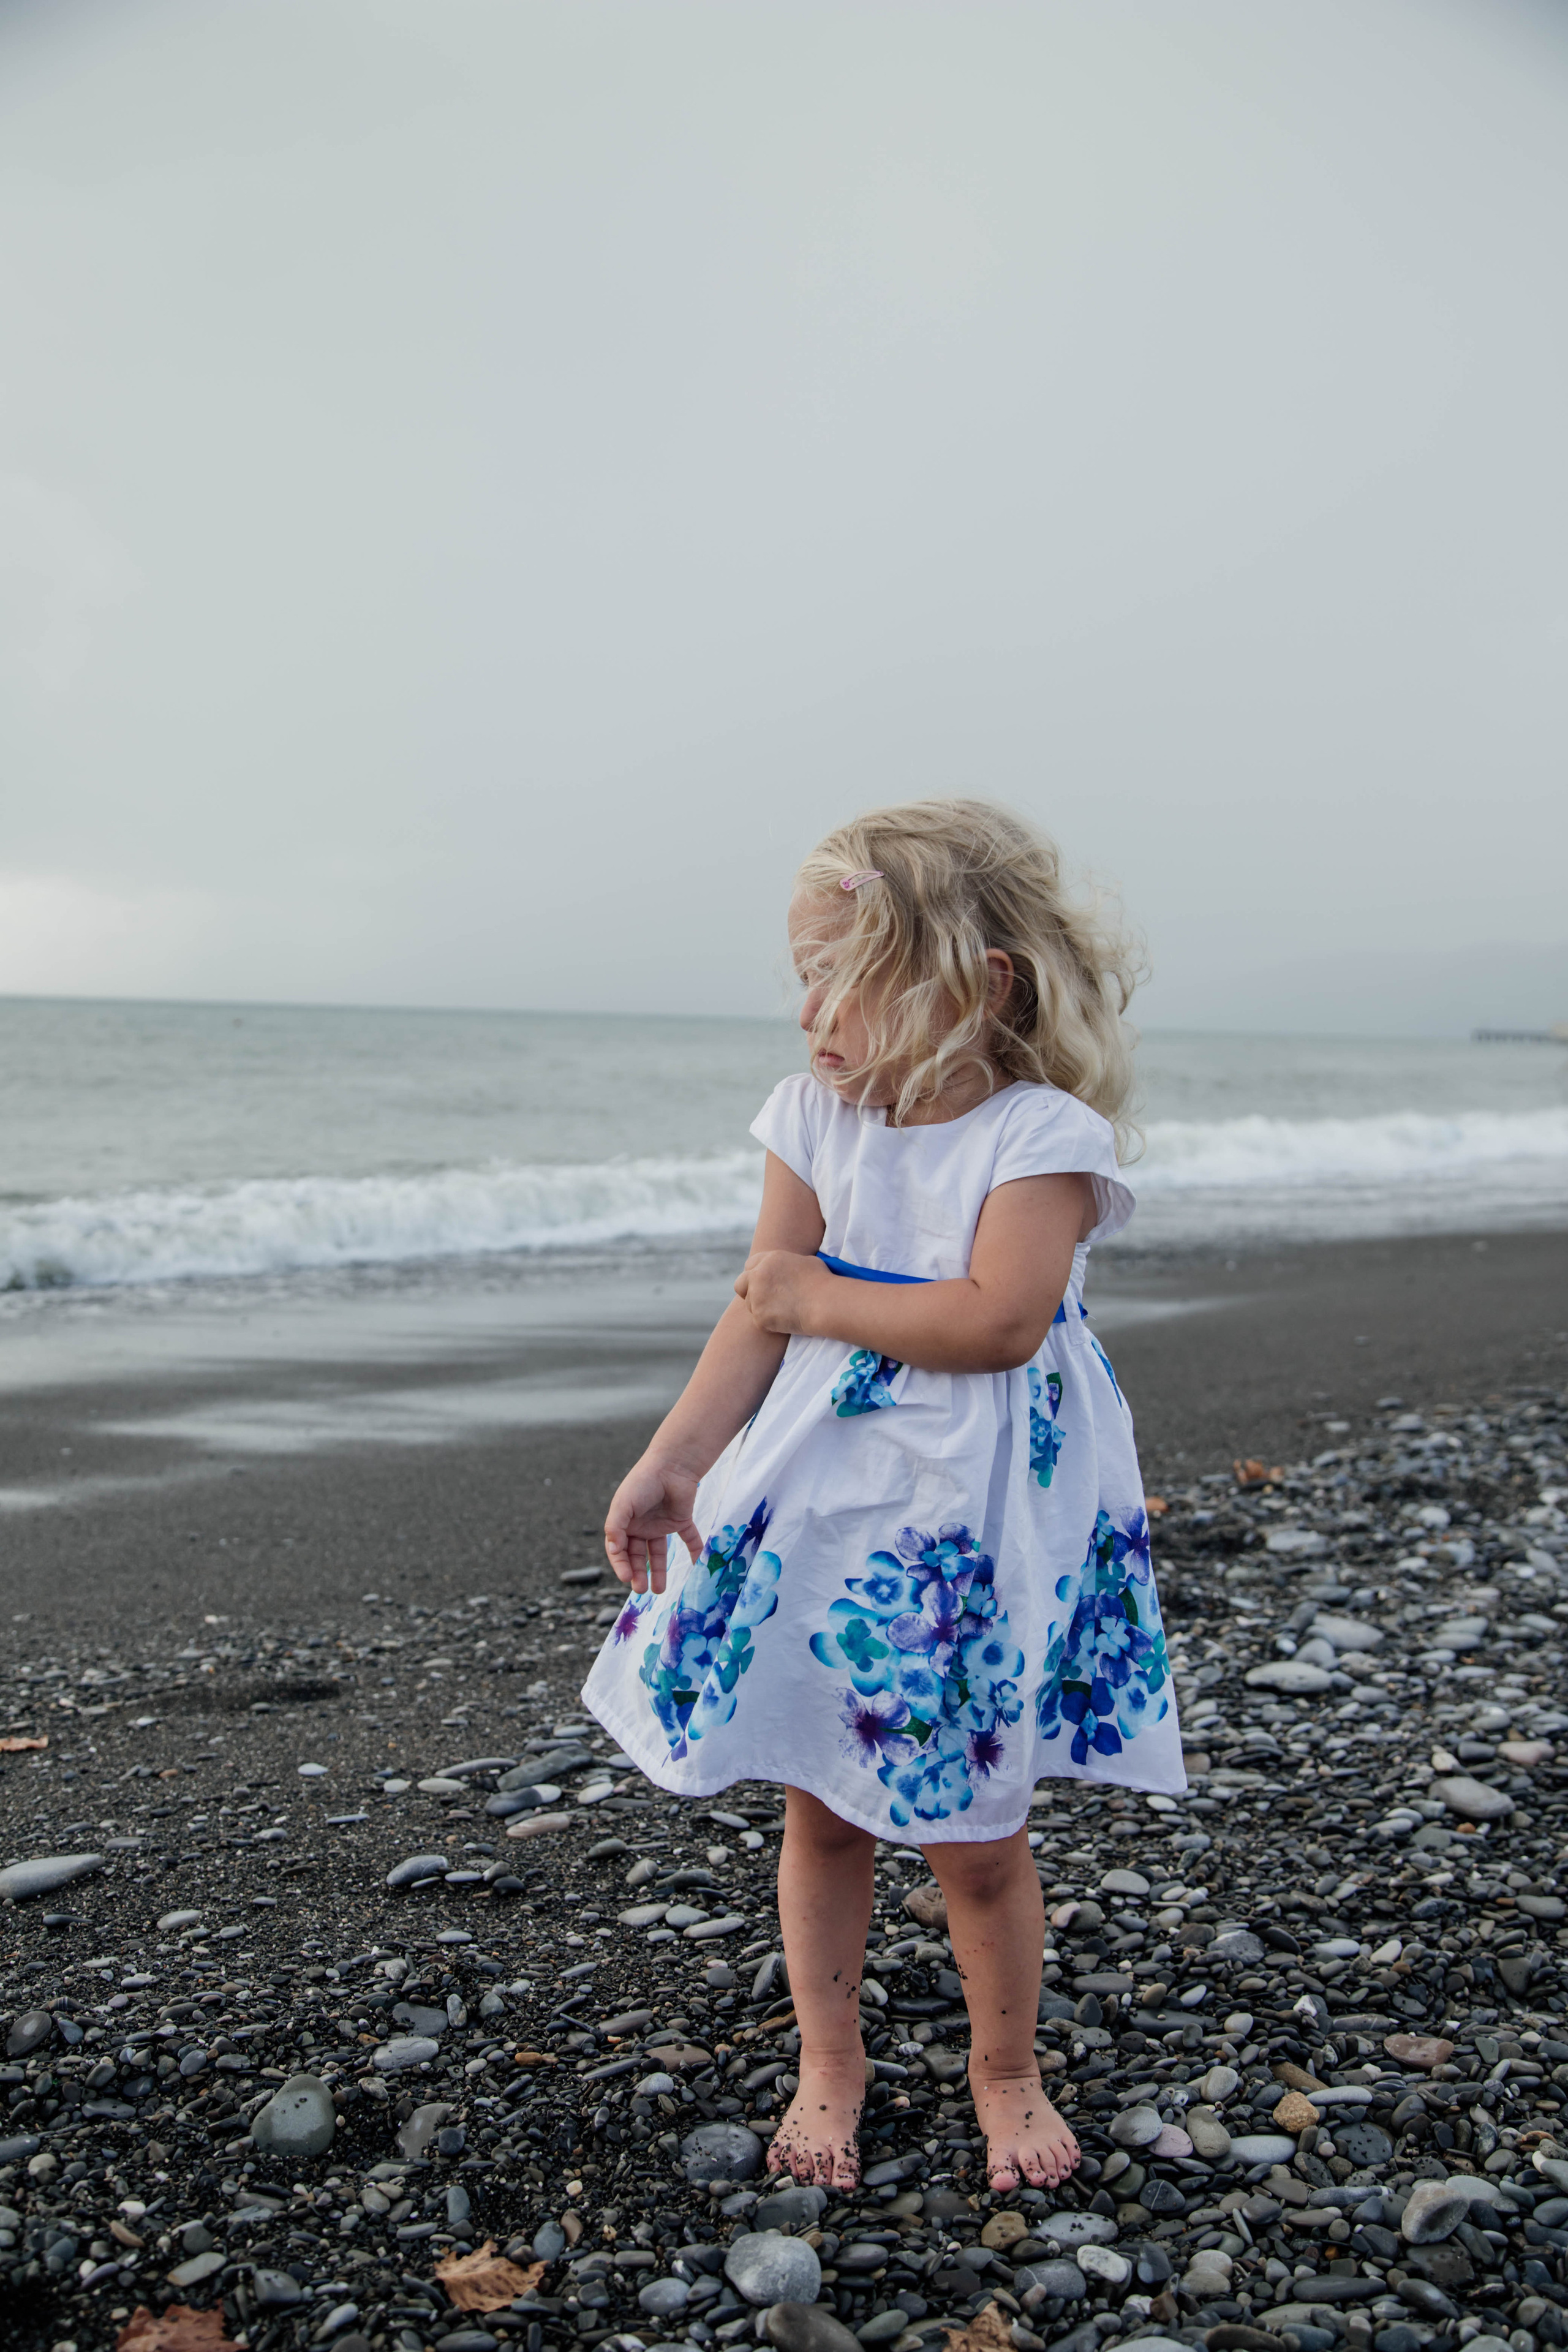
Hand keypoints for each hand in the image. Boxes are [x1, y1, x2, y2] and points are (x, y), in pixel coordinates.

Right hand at [604, 1456, 702, 1593]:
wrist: (672, 1464)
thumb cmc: (642, 1482)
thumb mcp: (623, 1505)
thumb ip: (615, 1527)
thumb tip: (612, 1551)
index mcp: (624, 1522)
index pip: (619, 1550)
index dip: (620, 1564)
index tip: (625, 1578)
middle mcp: (641, 1526)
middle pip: (638, 1555)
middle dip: (638, 1572)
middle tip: (641, 1589)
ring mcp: (661, 1524)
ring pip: (659, 1553)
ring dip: (659, 1571)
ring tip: (659, 1590)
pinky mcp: (681, 1520)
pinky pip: (689, 1539)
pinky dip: (694, 1550)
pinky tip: (696, 1564)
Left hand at [733, 1247, 826, 1336]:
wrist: (824, 1302)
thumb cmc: (821, 1281)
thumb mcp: (805, 1262)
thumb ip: (788, 1264)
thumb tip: (788, 1269)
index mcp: (769, 1260)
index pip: (750, 1265)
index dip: (756, 1274)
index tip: (764, 1283)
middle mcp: (758, 1276)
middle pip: (740, 1284)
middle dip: (748, 1291)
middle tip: (762, 1299)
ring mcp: (756, 1297)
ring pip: (750, 1305)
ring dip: (761, 1308)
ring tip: (783, 1310)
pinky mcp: (759, 1317)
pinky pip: (759, 1321)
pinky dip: (770, 1322)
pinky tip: (786, 1320)